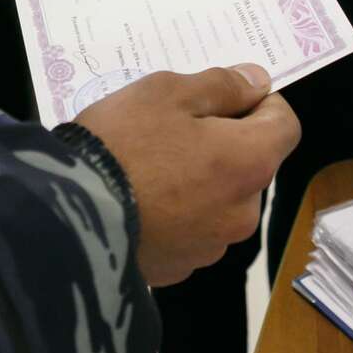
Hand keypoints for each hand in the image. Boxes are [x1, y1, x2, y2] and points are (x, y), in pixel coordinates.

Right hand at [75, 64, 299, 286]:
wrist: (67, 217)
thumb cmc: (123, 143)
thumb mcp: (167, 92)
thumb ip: (222, 86)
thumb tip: (258, 83)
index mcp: (250, 163)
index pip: (286, 126)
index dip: (261, 104)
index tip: (225, 96)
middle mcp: (243, 212)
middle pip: (251, 165)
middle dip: (225, 144)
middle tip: (173, 129)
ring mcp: (211, 247)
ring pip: (220, 200)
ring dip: (201, 181)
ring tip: (149, 168)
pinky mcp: (179, 269)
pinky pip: (190, 230)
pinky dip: (176, 213)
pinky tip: (140, 202)